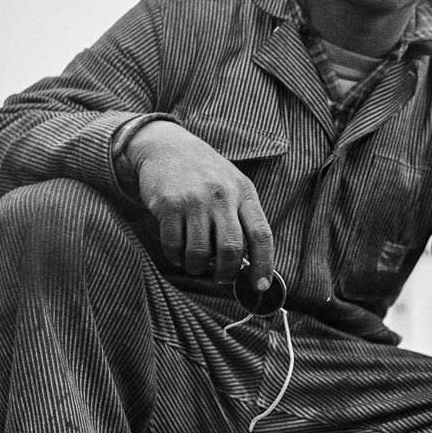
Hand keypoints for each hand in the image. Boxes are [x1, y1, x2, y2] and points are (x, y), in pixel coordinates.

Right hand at [124, 121, 273, 284]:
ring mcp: (195, 200)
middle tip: (220, 276)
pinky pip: (174, 246)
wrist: (167, 147)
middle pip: (231, 249)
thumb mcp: (233, 186)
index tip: (260, 285)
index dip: (264, 264)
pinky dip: (176, 257)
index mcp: (244, 193)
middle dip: (226, 272)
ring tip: (195, 262)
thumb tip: (249, 265)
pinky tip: (177, 252)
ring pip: (200, 253)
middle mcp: (222, 196)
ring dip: (197, 267)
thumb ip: (243, 219)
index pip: (262, 234)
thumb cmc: (206, 174)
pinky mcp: (168, 204)